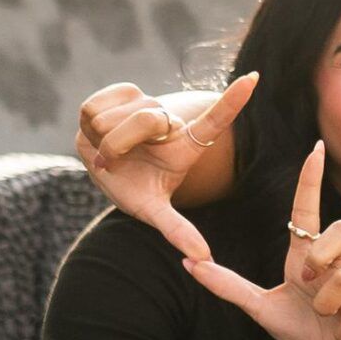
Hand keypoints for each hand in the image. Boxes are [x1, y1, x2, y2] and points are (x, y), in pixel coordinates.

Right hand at [75, 72, 257, 263]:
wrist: (110, 172)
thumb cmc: (138, 191)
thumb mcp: (156, 212)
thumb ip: (178, 230)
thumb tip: (202, 259)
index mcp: (188, 145)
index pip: (216, 120)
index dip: (232, 100)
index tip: (253, 80)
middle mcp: (171, 119)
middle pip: (146, 119)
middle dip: (121, 146)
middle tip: (116, 163)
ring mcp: (148, 102)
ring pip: (113, 116)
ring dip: (102, 139)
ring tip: (111, 151)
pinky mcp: (123, 91)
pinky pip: (92, 106)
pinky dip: (88, 123)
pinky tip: (98, 131)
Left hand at [187, 145, 340, 339]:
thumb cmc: (307, 331)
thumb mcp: (263, 310)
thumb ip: (230, 288)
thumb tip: (189, 264)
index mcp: (306, 258)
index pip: (307, 211)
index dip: (311, 180)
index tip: (314, 148)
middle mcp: (335, 264)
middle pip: (340, 229)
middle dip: (321, 255)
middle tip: (307, 282)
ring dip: (327, 304)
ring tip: (325, 318)